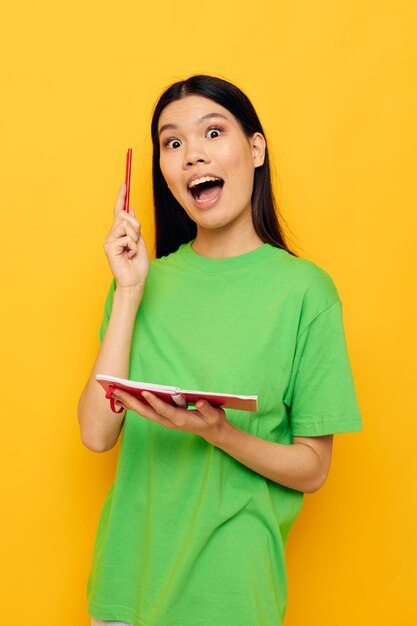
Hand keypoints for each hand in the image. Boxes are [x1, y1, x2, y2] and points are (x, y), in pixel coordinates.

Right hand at [103, 183, 149, 289]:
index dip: (121, 197)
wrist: (135, 281)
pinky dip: (133, 246)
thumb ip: (134, 227)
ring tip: (132, 251)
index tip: (124, 184)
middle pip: (125, 216)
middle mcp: (111, 234)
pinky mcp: (109, 246)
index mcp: (119, 233)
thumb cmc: (137, 265)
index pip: (118, 211)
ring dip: (135, 238)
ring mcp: (109, 240)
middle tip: (136, 243)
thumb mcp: (140, 242)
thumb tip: (130, 208)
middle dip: (136, 227)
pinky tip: (128, 256)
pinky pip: (127, 237)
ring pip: (127, 225)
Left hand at [112, 389, 229, 444]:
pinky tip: (124, 399)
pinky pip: (146, 411)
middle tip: (117, 392)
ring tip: (114, 393)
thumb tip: (199, 402)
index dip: (155, 402)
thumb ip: (207, 409)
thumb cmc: (212, 420)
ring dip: (128, 403)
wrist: (211, 431)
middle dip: (131, 402)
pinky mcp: (163, 417)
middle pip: (147, 412)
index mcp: (181, 420)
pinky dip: (134, 404)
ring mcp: (165, 420)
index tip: (145, 392)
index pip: (164, 410)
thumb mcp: (214, 415)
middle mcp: (169, 421)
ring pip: (143, 412)